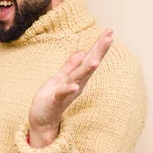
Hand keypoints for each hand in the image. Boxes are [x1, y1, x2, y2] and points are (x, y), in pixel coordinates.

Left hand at [27, 29, 113, 147]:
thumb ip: (71, 66)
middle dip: (99, 51)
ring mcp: (67, 92)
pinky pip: (63, 94)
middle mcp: (76, 84)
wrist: (42, 121)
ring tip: (95, 60)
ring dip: (87, 69)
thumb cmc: (50, 100)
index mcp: (77, 77)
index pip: (90, 58)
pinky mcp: (55, 101)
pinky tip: (75, 85)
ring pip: (78, 78)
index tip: (110, 31)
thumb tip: (83, 52)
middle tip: (109, 37)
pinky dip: (69, 89)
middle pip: (88, 65)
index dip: (99, 45)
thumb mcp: (61, 78)